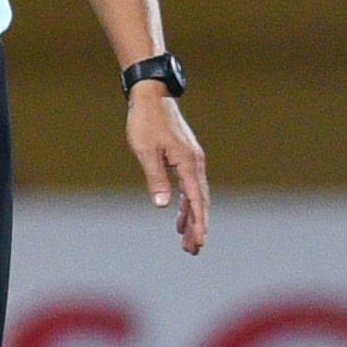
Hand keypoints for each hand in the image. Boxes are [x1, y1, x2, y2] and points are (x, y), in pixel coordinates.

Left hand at [127, 86, 208, 253]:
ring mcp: (192, 160)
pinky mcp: (185, 157)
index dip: (198, 222)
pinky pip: (190, 186)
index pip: (196, 200)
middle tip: (193, 250)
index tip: (200, 241)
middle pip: (200, 201)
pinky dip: (186, 202)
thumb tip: (164, 205)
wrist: (152, 97)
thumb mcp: (146, 152)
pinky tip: (179, 215)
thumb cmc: (146, 123)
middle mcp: (195, 163)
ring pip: (196, 195)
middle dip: (198, 226)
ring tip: (186, 240)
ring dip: (192, 218)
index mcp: (188, 163)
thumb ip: (156, 178)